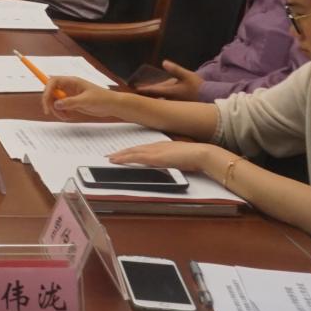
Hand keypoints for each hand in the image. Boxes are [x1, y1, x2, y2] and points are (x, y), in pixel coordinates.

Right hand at [43, 76, 123, 119]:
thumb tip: (56, 104)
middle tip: (51, 112)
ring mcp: (70, 95)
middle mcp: (69, 87)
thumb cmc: (102, 99)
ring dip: (56, 110)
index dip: (47, 90)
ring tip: (65, 117)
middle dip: (50, 102)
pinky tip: (68, 116)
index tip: (47, 102)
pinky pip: (61, 107)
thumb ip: (70, 102)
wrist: (112, 105)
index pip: (53, 82)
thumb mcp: (86, 101)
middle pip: (51, 92)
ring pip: (55, 101)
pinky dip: (61, 112)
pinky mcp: (72, 102)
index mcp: (72, 81)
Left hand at [108, 141, 223, 172]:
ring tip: (109, 158)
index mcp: (163, 146)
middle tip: (110, 155)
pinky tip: (116, 161)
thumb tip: (169, 165)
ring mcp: (155, 151)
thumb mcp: (181, 159)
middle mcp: (156, 146)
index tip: (123, 153)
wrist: (202, 154)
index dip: (132, 151)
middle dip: (122, 152)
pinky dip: (124, 159)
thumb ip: (173, 160)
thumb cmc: (195, 157)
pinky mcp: (154, 157)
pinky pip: (135, 157)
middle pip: (135, 149)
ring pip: (132, 152)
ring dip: (120, 155)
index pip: (143, 148)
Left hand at [132, 60, 203, 99]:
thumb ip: (175, 69)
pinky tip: (159, 98)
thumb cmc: (198, 86)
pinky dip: (160, 99)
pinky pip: (166, 102)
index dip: (144, 89)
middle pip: (154, 97)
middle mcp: (170, 99)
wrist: (210, 98)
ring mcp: (173, 104)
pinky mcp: (178, 106)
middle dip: (146, 95)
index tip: (135, 89)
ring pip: (160, 100)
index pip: (154, 90)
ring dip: (153, 98)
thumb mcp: (187, 75)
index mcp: (171, 92)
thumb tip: (164, 62)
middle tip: (136, 93)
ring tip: (145, 96)